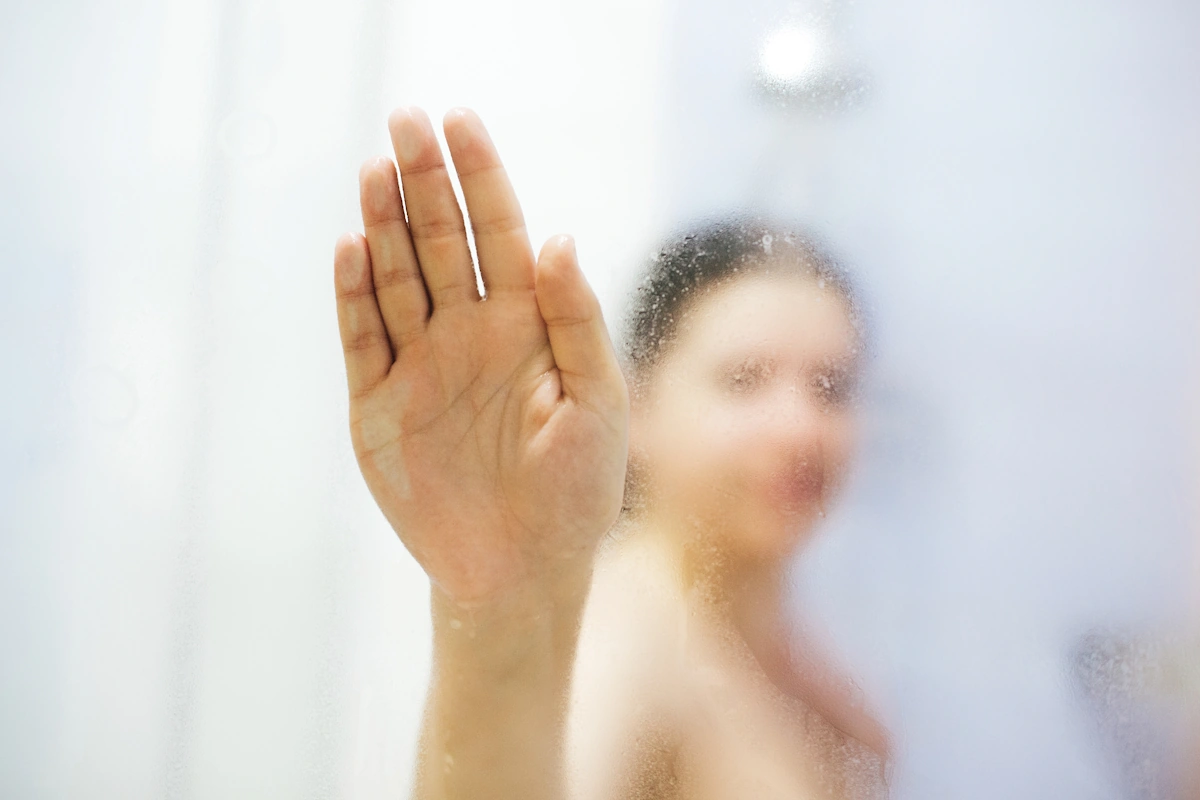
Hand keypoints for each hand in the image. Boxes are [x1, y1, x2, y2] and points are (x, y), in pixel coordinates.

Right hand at [334, 107, 627, 607]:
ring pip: (396, 278)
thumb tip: (556, 237)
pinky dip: (354, 294)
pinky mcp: (376, 405)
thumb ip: (577, 321)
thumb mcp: (597, 404)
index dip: (481, 177)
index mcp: (525, 326)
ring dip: (385, 225)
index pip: (500, 233)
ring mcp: (419, 365)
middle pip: (441, 240)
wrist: (518, 574)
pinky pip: (361, 338)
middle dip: (424, 180)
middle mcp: (468, 334)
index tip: (460, 120)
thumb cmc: (575, 493)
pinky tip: (352, 247)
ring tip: (377, 171)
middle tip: (404, 121)